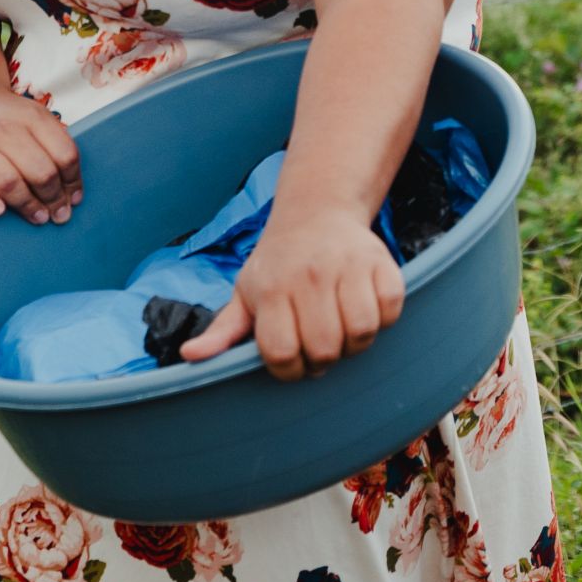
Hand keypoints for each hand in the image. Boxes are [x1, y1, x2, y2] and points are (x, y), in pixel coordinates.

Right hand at [0, 90, 80, 224]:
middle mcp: (3, 129)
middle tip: (58, 214)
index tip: (73, 199)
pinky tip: (0, 210)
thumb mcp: (36, 120)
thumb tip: (72, 197)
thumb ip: (57, 149)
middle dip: (54, 199)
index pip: (64, 155)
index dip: (73, 182)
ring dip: (28, 205)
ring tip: (38, 217)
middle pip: (40, 172)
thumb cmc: (7, 119)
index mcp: (32, 117)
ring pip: (8, 182)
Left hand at [177, 205, 404, 380]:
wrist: (315, 212)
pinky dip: (384, 317)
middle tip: (320, 344)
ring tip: (343, 329)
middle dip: (323, 359)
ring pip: (361, 332)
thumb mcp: (246, 293)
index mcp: (271, 289)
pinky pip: (390, 308)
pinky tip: (365, 307)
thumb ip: (223, 331)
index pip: (281, 353)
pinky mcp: (379, 260)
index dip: (290, 370)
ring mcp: (346, 266)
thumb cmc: (278, 264)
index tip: (293, 361)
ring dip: (355, 342)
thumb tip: (190, 355)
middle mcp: (308, 276)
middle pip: (323, 349)